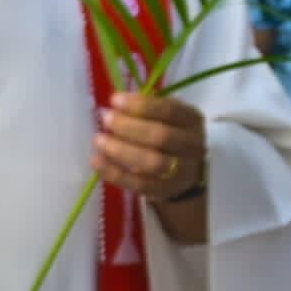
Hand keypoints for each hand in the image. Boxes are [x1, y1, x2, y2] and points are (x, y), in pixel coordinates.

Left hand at [93, 88, 209, 207]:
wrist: (185, 171)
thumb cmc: (168, 133)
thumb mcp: (164, 116)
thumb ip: (145, 109)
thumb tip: (115, 104)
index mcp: (192, 120)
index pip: (170, 110)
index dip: (140, 105)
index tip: (114, 100)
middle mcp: (192, 146)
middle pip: (161, 136)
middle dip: (129, 127)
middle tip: (105, 119)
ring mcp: (182, 171)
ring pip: (152, 162)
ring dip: (121, 151)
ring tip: (99, 140)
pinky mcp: (166, 190)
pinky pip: (139, 184)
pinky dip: (115, 173)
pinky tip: (97, 161)